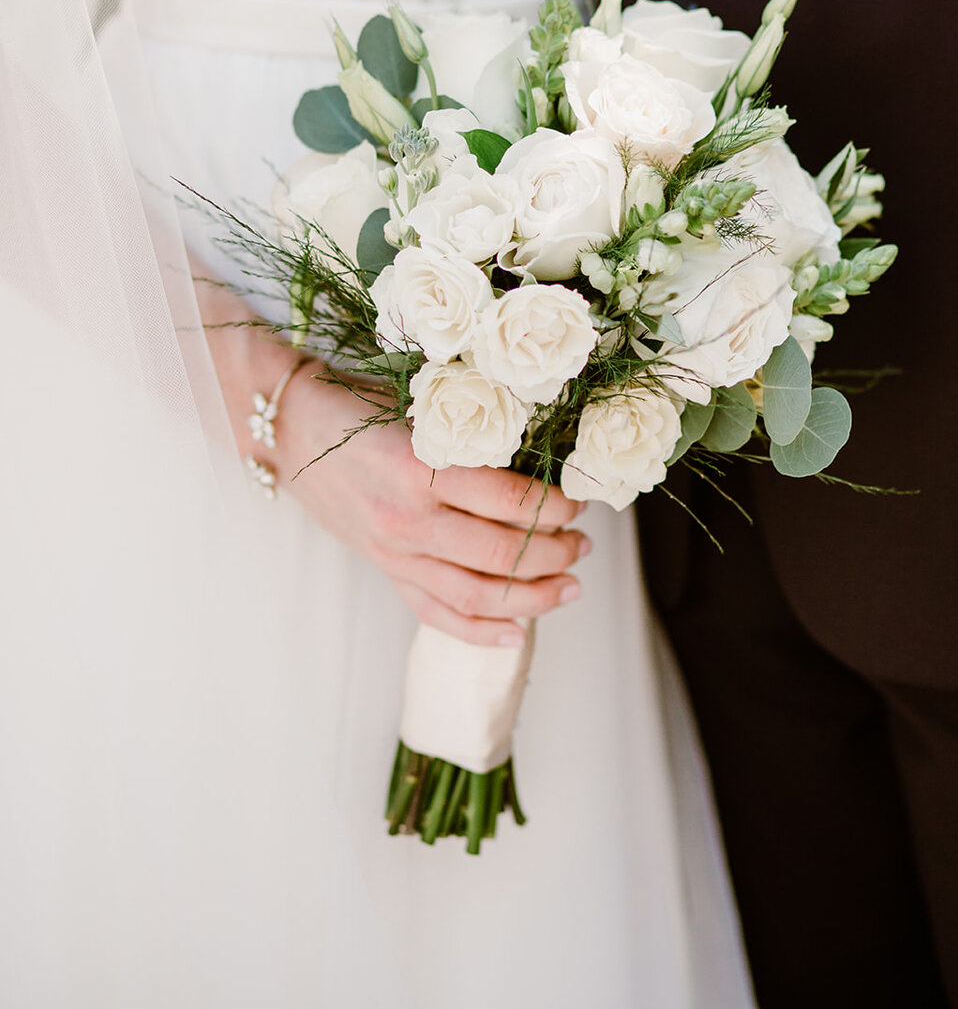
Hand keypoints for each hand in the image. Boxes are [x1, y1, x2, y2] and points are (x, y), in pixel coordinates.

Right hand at [197, 279, 589, 648]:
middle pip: (502, 554)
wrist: (291, 429)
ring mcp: (394, 552)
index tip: (581, 502)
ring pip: (477, 594)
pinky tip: (518, 633)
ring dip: (533, 596)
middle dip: (556, 553)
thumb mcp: (421, 406)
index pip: (509, 501)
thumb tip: (547, 454)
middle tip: (584, 544)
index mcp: (421, 467)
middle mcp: (408, 518)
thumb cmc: (359, 406)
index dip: (557, 507)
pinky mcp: (385, 569)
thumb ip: (474, 433)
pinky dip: (480, 631)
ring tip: (569, 586)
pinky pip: (437, 613)